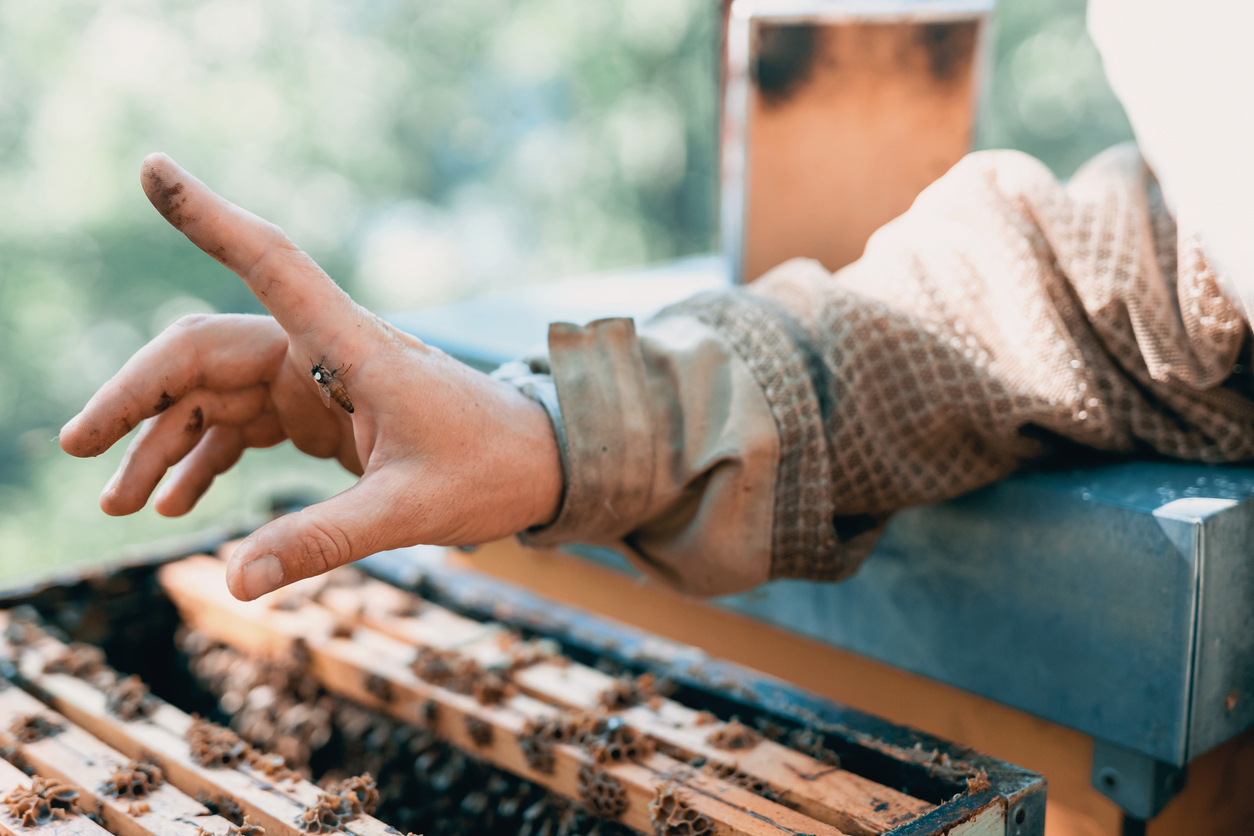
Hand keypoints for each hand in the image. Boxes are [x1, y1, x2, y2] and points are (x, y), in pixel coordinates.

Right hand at [59, 154, 562, 600]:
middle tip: (81, 450)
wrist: (542, 465)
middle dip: (138, 397)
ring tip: (121, 504)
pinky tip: (176, 502)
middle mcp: (325, 350)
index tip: (154, 170)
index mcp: (350, 345)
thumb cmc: (492, 468)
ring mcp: (320, 379)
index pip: (270, 261)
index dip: (209, 218)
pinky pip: (243, 424)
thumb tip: (235, 583)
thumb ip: (327, 539)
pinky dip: (205, 457)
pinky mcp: (324, 410)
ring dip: (164, 441)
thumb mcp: (412, 509)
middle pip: (205, 351)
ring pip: (215, 393)